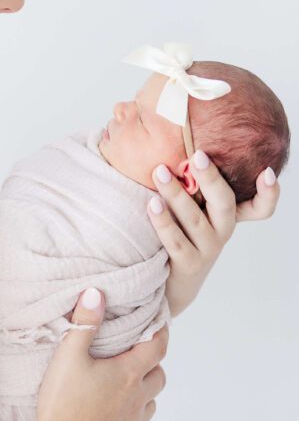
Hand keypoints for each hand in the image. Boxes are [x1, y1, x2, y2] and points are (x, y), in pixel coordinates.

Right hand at [26, 288, 167, 420]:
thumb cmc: (62, 401)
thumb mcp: (68, 355)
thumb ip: (84, 322)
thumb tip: (96, 293)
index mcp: (129, 374)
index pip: (158, 348)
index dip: (161, 333)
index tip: (159, 323)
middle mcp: (138, 398)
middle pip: (159, 375)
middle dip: (152, 361)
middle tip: (136, 352)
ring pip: (152, 402)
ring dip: (145, 389)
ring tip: (127, 382)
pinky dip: (133, 414)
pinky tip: (115, 412)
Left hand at [147, 152, 280, 315]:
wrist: (171, 283)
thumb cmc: (181, 233)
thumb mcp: (194, 209)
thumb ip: (192, 184)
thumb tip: (172, 136)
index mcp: (228, 216)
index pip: (260, 207)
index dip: (269, 192)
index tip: (267, 171)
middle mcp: (222, 231)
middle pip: (225, 204)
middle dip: (212, 179)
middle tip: (198, 155)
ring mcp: (207, 249)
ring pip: (194, 219)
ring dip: (176, 194)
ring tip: (160, 173)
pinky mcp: (188, 264)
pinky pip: (175, 241)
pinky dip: (163, 222)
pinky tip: (151, 204)